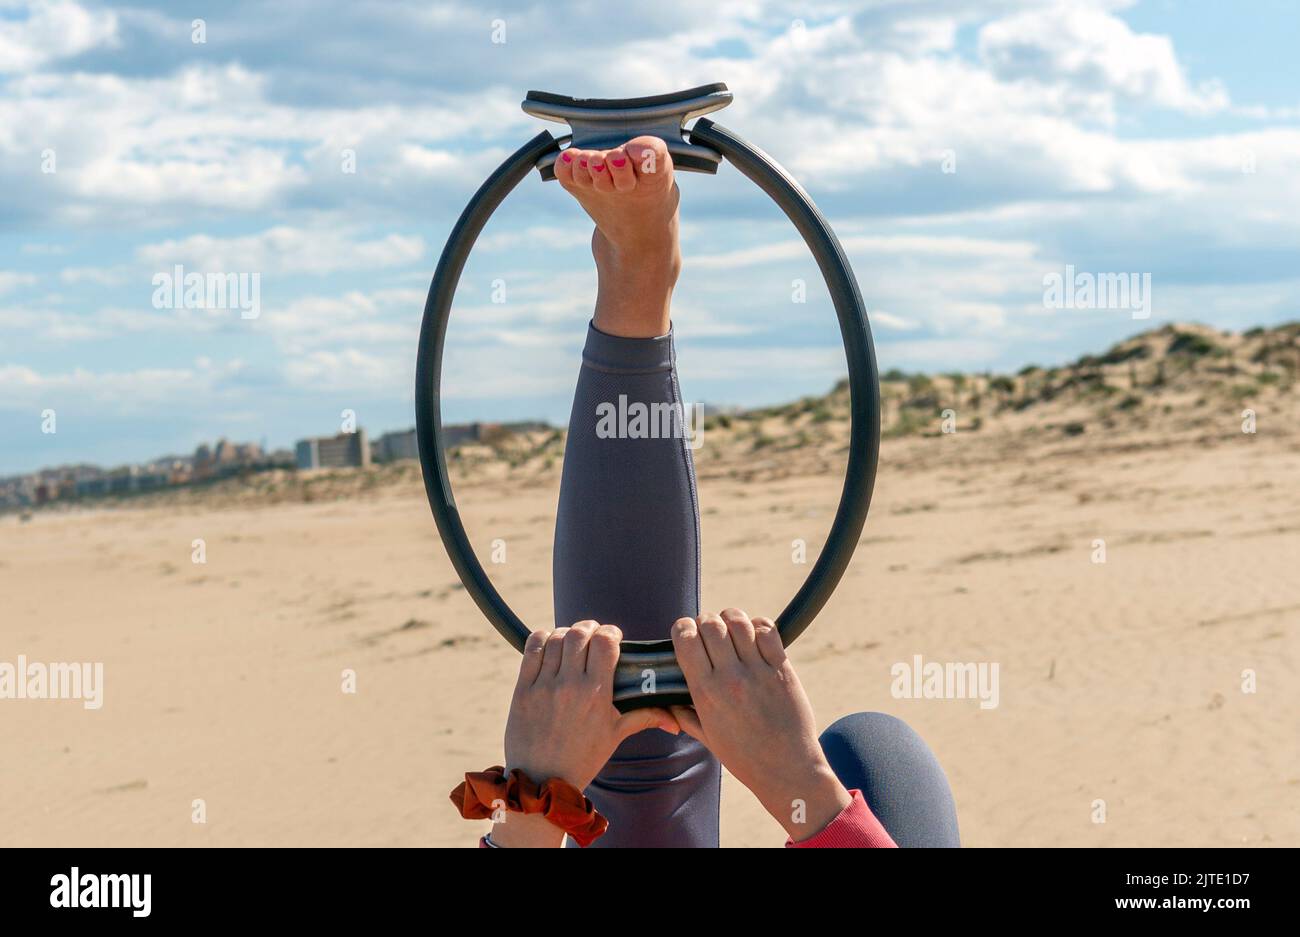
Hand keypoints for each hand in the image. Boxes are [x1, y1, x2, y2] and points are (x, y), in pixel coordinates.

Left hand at [493, 621, 678, 846]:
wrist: (541, 781)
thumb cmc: (582, 759)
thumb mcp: (615, 736)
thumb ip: (644, 718)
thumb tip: (675, 721)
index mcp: (597, 694)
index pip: (605, 642)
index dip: (611, 632)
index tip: (614, 637)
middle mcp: (570, 686)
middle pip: (580, 634)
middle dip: (590, 628)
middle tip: (593, 635)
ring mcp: (544, 686)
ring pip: (556, 638)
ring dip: (567, 633)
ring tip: (573, 642)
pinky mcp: (523, 689)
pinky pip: (531, 649)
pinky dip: (542, 639)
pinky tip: (550, 645)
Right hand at [670, 609, 851, 841]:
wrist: (786, 769)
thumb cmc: (744, 757)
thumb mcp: (707, 738)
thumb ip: (685, 715)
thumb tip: (670, 699)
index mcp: (705, 693)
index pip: (686, 639)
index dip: (682, 628)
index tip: (686, 633)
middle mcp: (730, 678)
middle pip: (710, 624)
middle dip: (706, 621)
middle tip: (710, 632)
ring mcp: (758, 672)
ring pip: (738, 622)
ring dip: (731, 619)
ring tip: (732, 630)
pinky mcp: (782, 670)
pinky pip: (768, 631)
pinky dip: (759, 625)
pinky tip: (755, 636)